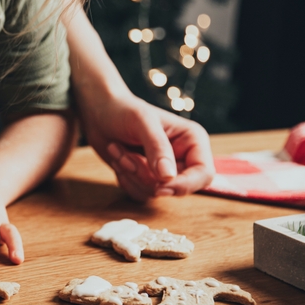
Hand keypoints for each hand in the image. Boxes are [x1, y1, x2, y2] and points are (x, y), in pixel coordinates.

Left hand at [79, 93, 214, 200]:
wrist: (100, 112)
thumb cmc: (123, 110)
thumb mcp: (142, 123)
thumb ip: (157, 148)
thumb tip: (168, 178)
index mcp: (193, 141)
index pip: (204, 174)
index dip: (184, 185)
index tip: (159, 187)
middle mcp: (183, 157)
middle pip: (176, 187)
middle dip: (146, 176)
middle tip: (126, 156)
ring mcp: (165, 170)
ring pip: (155, 193)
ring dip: (131, 176)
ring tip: (118, 151)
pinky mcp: (148, 179)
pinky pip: (141, 194)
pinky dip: (125, 181)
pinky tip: (117, 159)